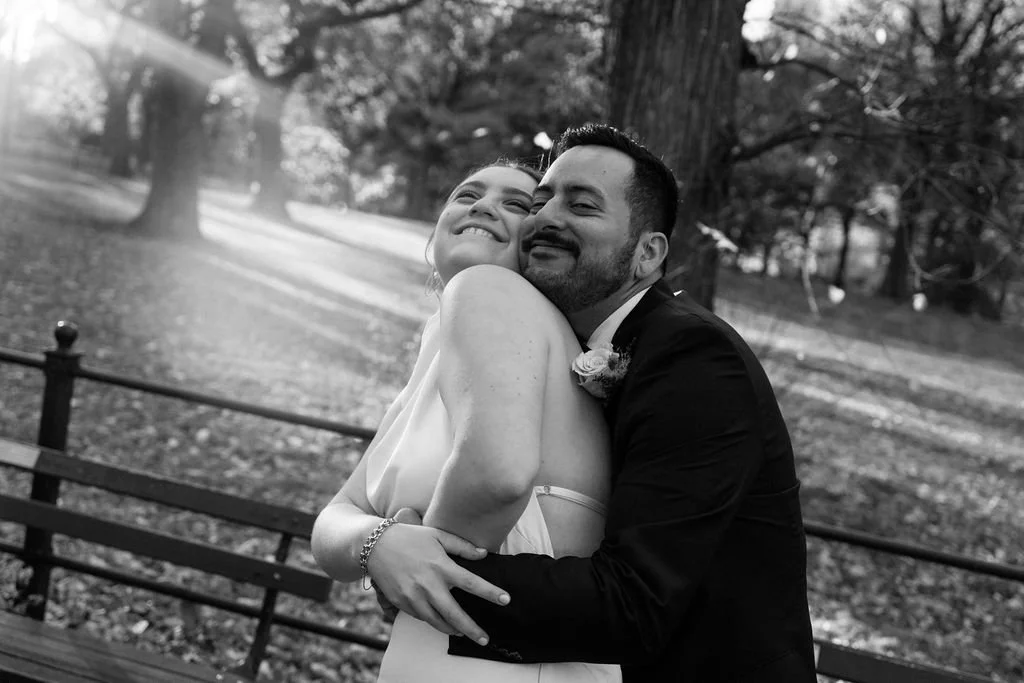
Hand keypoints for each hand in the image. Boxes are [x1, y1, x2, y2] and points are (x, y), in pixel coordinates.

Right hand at [367, 507, 509, 644]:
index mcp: (441, 566)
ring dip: (452, 629)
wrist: (374, 545)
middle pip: (455, 614)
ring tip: (463, 632)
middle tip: (484, 639)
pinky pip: (421, 617)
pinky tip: (439, 619)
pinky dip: (432, 620)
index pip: (471, 583)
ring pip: (437, 621)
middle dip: (472, 629)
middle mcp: (428, 585)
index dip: (490, 592)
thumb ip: (461, 546)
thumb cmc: (409, 537)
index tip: (505, 600)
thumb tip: (483, 554)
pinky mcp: (401, 603)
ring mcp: (413, 596)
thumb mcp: (437, 535)